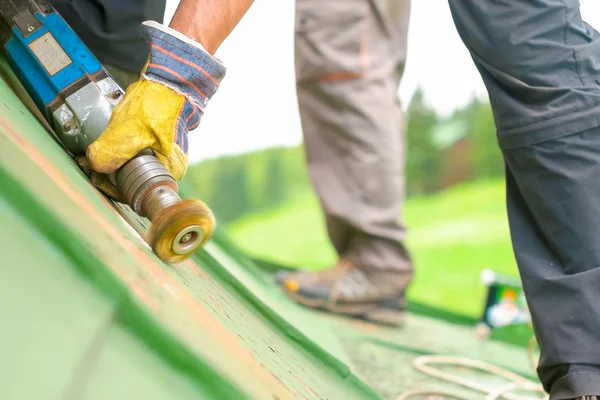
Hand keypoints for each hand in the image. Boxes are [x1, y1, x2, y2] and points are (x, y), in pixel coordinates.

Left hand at [85, 21, 225, 198]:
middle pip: (133, 179)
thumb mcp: (130, 131)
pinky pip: (134, 150)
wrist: (170, 77)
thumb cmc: (157, 105)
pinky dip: (119, 147)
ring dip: (112, 160)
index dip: (111, 185)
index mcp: (168, 171)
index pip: (136, 191)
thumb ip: (111, 152)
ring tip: (93, 152)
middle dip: (109, 172)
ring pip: (132, 164)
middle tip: (88, 162)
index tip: (92, 174)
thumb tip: (95, 165)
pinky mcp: (156, 138)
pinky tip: (106, 140)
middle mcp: (168, 165)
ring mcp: (163, 151)